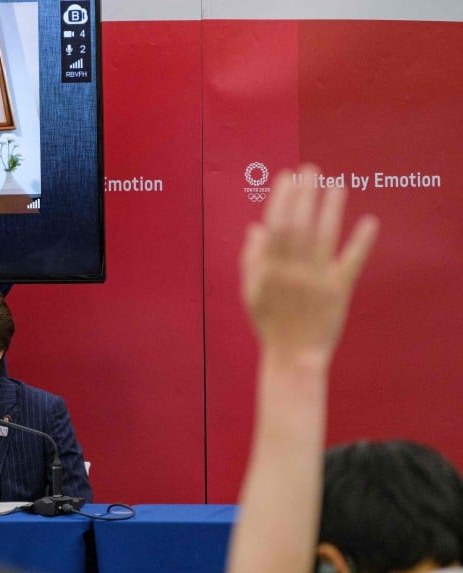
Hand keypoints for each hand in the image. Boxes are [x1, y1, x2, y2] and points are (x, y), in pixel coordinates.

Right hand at [241, 164, 378, 365]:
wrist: (292, 355)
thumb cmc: (269, 322)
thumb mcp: (251, 292)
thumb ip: (251, 259)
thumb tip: (256, 227)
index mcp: (269, 269)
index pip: (275, 226)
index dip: (281, 199)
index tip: (287, 178)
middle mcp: (292, 271)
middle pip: (299, 225)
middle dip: (305, 195)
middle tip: (311, 171)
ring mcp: (316, 280)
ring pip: (324, 237)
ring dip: (331, 208)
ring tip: (336, 185)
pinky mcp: (339, 290)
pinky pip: (351, 262)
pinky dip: (361, 242)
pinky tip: (369, 222)